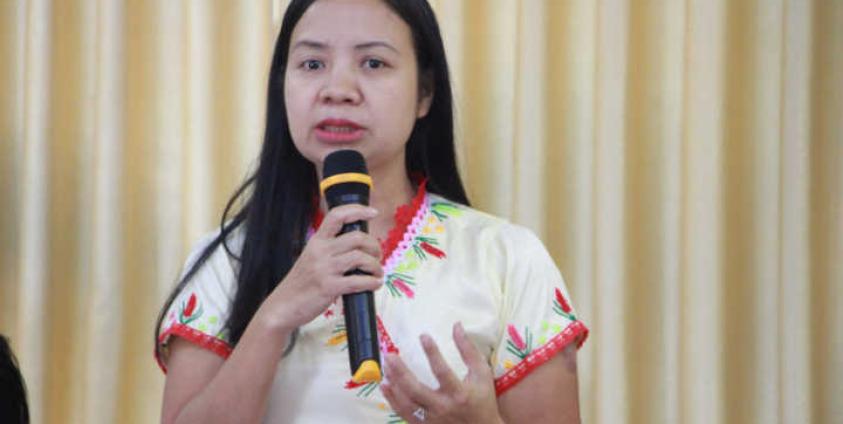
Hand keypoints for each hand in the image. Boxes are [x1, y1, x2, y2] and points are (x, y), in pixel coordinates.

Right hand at [260, 204, 383, 329]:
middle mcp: (320, 251)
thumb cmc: (301, 284)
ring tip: (377, 273)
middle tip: (377, 256)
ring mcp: (324, 269)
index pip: (337, 215)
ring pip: (360, 257)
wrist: (282, 306)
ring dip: (375, 266)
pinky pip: (358, 281)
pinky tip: (374, 284)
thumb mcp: (311, 258)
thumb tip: (360, 248)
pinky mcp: (328, 287)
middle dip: (374, 246)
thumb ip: (330, 250)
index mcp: (316, 241)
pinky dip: (371, 282)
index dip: (357, 210)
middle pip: (357, 237)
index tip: (373, 212)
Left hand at [380, 323, 502, 423]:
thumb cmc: (483, 399)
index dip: (432, 352)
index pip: (442, 371)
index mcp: (459, 394)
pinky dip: (392, 400)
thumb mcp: (481, 373)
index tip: (423, 336)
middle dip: (401, 372)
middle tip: (390, 355)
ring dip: (394, 385)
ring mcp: (432, 420)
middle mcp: (443, 408)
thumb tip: (456, 325)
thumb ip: (468, 350)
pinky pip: (404, 413)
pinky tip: (385, 385)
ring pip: (407, 403)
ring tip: (386, 367)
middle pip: (416, 390)